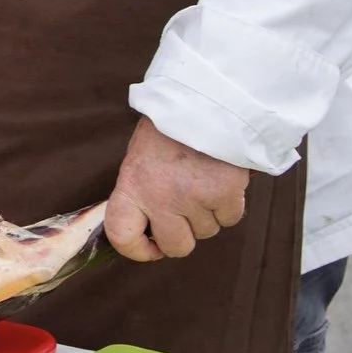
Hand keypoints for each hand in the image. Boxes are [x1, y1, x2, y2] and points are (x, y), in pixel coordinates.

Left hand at [104, 116, 249, 259]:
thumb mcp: (140, 160)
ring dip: (207, 214)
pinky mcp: (225, 194)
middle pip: (175, 247)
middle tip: (185, 210)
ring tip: (201, 181)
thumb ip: (141, 194)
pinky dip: (228, 205)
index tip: (149, 245)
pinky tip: (219, 179)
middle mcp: (161, 198)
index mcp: (133, 186)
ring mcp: (195, 198)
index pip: (122, 235)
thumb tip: (146, 229)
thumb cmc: (168, 131)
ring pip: (207, 232)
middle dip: (182, 235)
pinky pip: (229, 218)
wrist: (203, 102)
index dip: (136, 250)